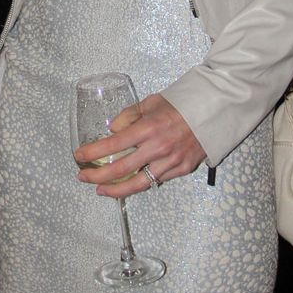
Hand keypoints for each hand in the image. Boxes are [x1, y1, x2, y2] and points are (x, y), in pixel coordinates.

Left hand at [74, 92, 205, 198]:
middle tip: (83, 177)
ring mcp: (171, 161)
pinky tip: (129, 182)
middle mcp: (158, 147)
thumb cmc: (180, 105)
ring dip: (116, 189)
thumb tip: (112, 131)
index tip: (79, 155)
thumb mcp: (150, 102)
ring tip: (102, 190)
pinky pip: (156, 180)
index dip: (93, 152)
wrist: (214, 111)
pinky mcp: (182, 169)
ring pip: (138, 184)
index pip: (113, 144)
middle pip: (121, 169)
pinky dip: (141, 182)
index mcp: (148, 128)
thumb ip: (129, 116)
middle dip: (97, 176)